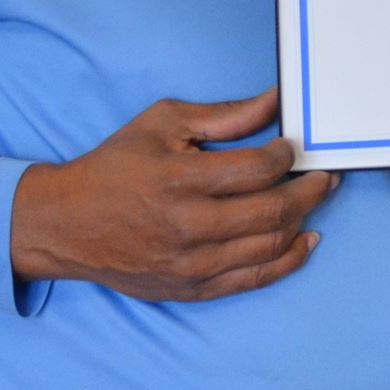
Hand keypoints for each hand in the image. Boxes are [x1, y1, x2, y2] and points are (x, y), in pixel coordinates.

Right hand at [9, 88, 335, 300]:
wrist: (65, 225)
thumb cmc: (114, 168)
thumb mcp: (162, 124)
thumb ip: (224, 115)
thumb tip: (275, 101)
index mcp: (178, 181)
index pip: (257, 169)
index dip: (286, 155)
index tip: (292, 147)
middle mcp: (187, 227)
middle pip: (273, 210)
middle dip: (310, 189)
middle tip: (324, 175)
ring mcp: (191, 264)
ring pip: (270, 246)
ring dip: (304, 220)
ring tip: (316, 199)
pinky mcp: (192, 288)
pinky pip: (255, 279)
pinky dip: (288, 260)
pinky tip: (306, 240)